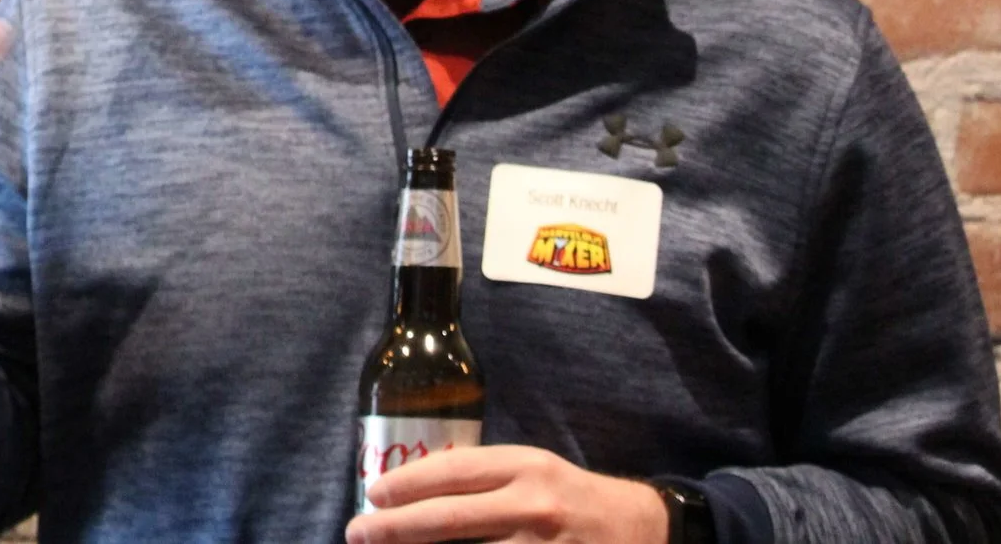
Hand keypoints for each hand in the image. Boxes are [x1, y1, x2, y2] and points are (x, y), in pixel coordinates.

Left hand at [347, 446, 667, 543]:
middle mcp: (534, 506)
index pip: (452, 472)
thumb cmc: (570, 496)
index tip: (371, 495)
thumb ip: (482, 477)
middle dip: (395, 528)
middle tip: (358, 532)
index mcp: (525, 467)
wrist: (642, 529)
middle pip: (449, 519)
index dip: (406, 484)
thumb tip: (413, 488)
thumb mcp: (531, 469)